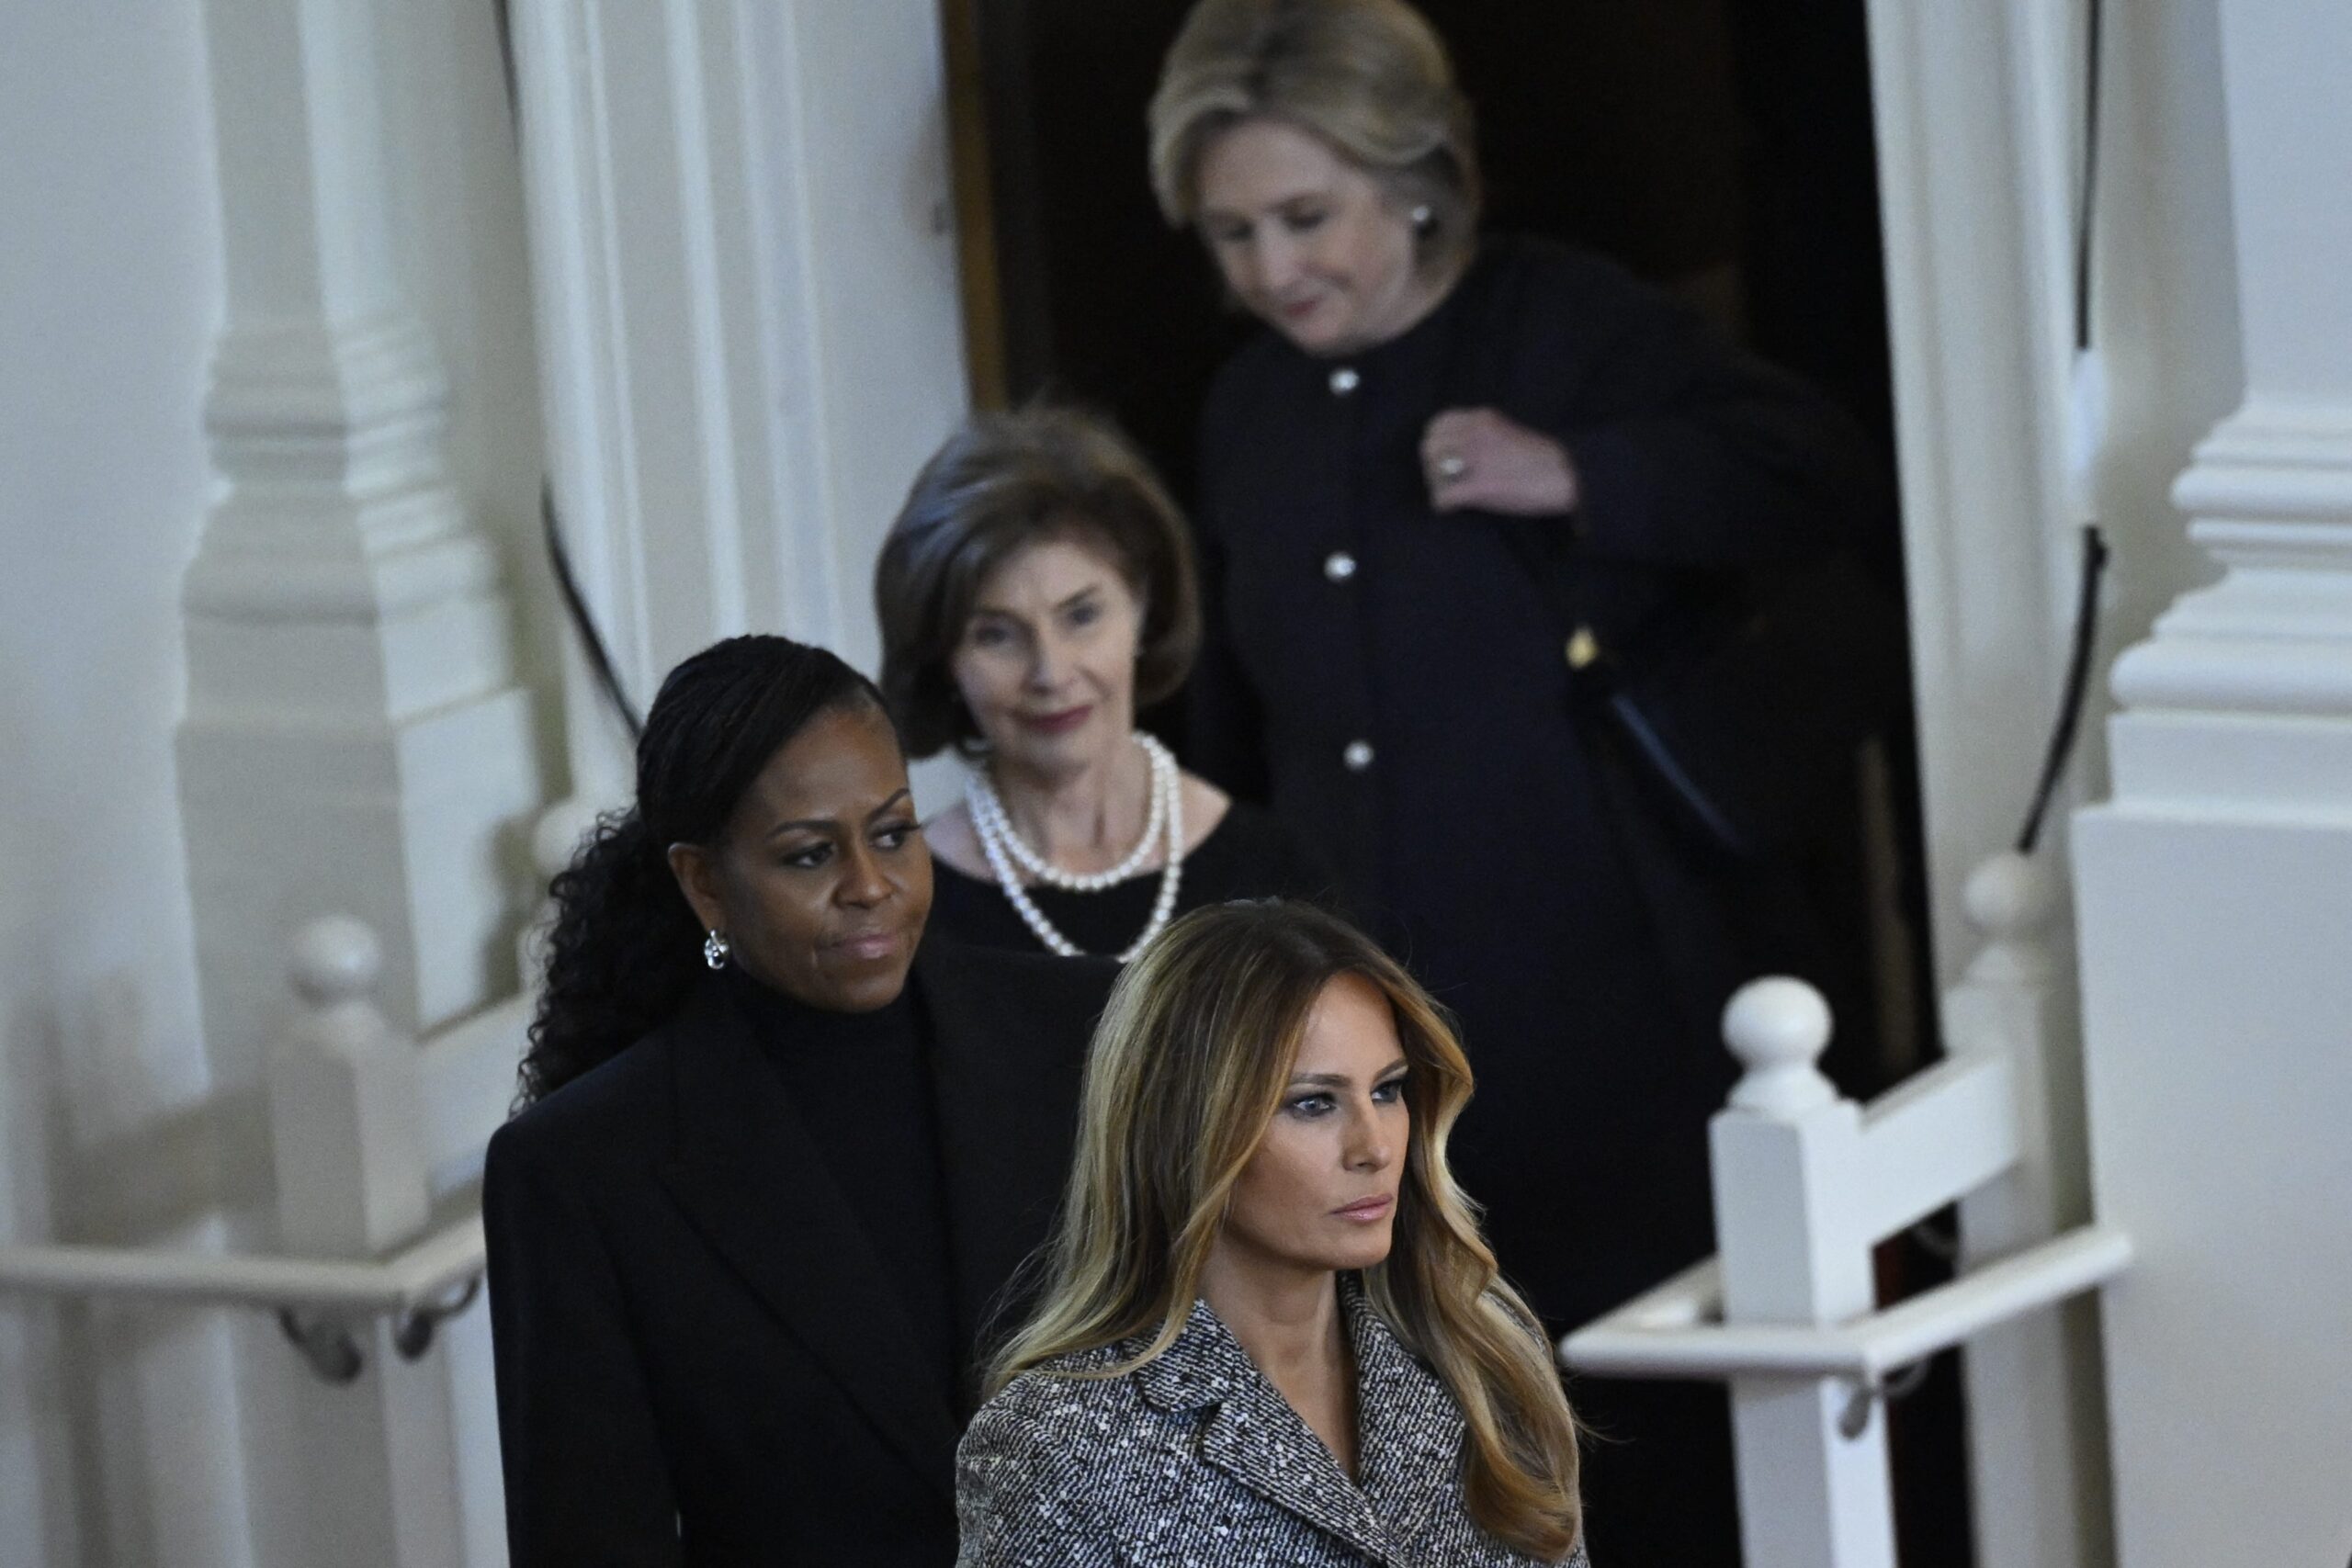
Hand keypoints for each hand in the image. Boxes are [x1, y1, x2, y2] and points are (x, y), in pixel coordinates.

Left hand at [1420, 407, 1579, 515]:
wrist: (1565, 474)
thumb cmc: (1541, 458)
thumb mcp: (1505, 432)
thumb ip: (1480, 436)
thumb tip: (1457, 451)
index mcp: (1481, 418)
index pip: (1436, 424)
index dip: (1436, 445)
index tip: (1444, 459)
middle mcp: (1474, 433)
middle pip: (1428, 448)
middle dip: (1432, 466)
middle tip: (1446, 481)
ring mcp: (1475, 459)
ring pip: (1432, 471)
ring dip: (1438, 485)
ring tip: (1453, 495)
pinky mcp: (1478, 486)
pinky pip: (1442, 497)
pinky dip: (1445, 505)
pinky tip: (1455, 507)